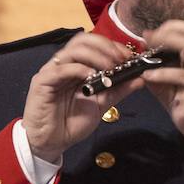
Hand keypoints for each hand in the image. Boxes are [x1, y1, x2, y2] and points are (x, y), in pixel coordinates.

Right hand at [22, 34, 140, 162]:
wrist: (52, 143)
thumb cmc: (72, 123)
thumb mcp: (102, 104)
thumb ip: (119, 90)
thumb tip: (141, 78)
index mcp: (76, 66)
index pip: (93, 44)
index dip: (112, 46)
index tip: (128, 56)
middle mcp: (63, 64)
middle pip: (82, 40)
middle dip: (105, 46)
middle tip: (120, 59)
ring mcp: (51, 71)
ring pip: (73, 50)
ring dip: (95, 56)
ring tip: (109, 67)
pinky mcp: (42, 82)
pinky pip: (61, 69)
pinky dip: (78, 69)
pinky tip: (90, 76)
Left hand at [141, 20, 183, 150]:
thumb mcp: (175, 101)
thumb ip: (161, 86)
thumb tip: (142, 73)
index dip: (169, 29)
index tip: (148, 36)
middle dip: (168, 28)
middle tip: (149, 36)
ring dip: (167, 41)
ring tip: (149, 46)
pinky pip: (183, 74)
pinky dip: (164, 73)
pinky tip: (148, 76)